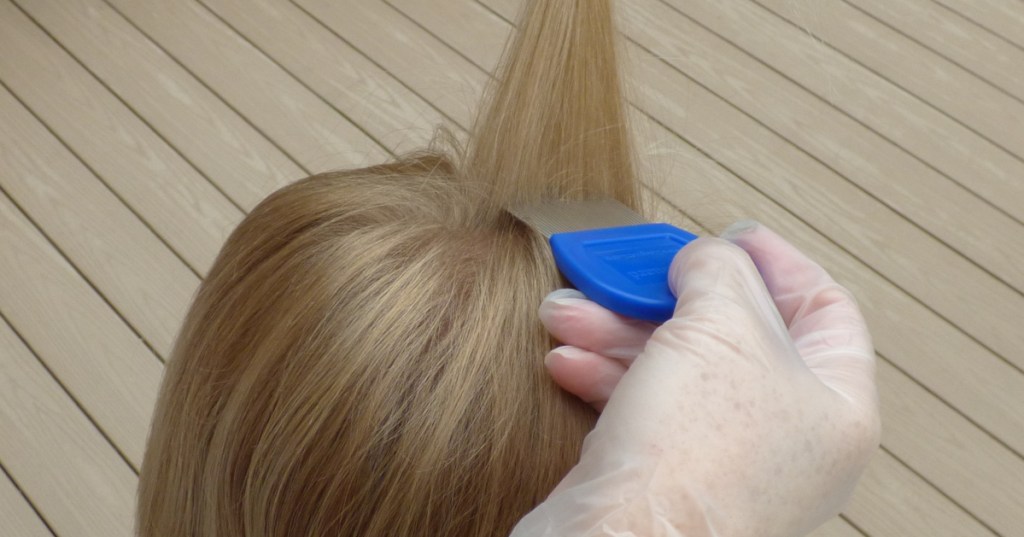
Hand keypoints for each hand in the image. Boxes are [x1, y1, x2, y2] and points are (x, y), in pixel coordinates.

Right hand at [511, 221, 880, 536]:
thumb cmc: (691, 462)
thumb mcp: (720, 328)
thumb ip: (721, 272)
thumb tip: (706, 257)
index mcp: (835, 405)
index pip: (825, 308)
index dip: (778, 261)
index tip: (733, 234)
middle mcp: (787, 438)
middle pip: (734, 334)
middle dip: (670, 295)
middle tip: (633, 268)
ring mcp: (725, 460)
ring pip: (676, 366)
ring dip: (618, 328)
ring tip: (571, 309)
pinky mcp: (665, 476)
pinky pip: (641, 403)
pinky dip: (603, 371)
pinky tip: (567, 356)